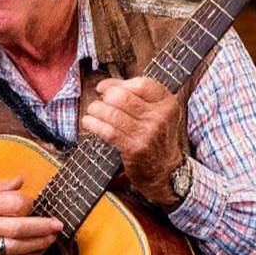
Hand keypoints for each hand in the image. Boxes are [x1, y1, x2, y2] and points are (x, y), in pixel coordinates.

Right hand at [0, 177, 63, 254]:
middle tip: (58, 225)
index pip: (15, 203)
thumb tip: (19, 181)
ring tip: (51, 239)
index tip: (35, 203)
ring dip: (39, 244)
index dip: (30, 203)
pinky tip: (35, 254)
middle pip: (21, 227)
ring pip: (18, 247)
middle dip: (44, 227)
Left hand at [80, 76, 183, 206]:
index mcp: (167, 103)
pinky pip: (108, 131)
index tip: (103, 89)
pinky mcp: (135, 148)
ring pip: (112, 113)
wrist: (166, 171)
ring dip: (96, 110)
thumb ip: (135, 95)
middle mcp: (160, 117)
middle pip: (123, 97)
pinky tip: (89, 122)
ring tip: (92, 111)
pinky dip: (93, 124)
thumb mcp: (156, 113)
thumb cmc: (156, 138)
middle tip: (100, 103)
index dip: (118, 84)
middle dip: (105, 98)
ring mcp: (148, 133)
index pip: (142, 83)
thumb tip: (105, 85)